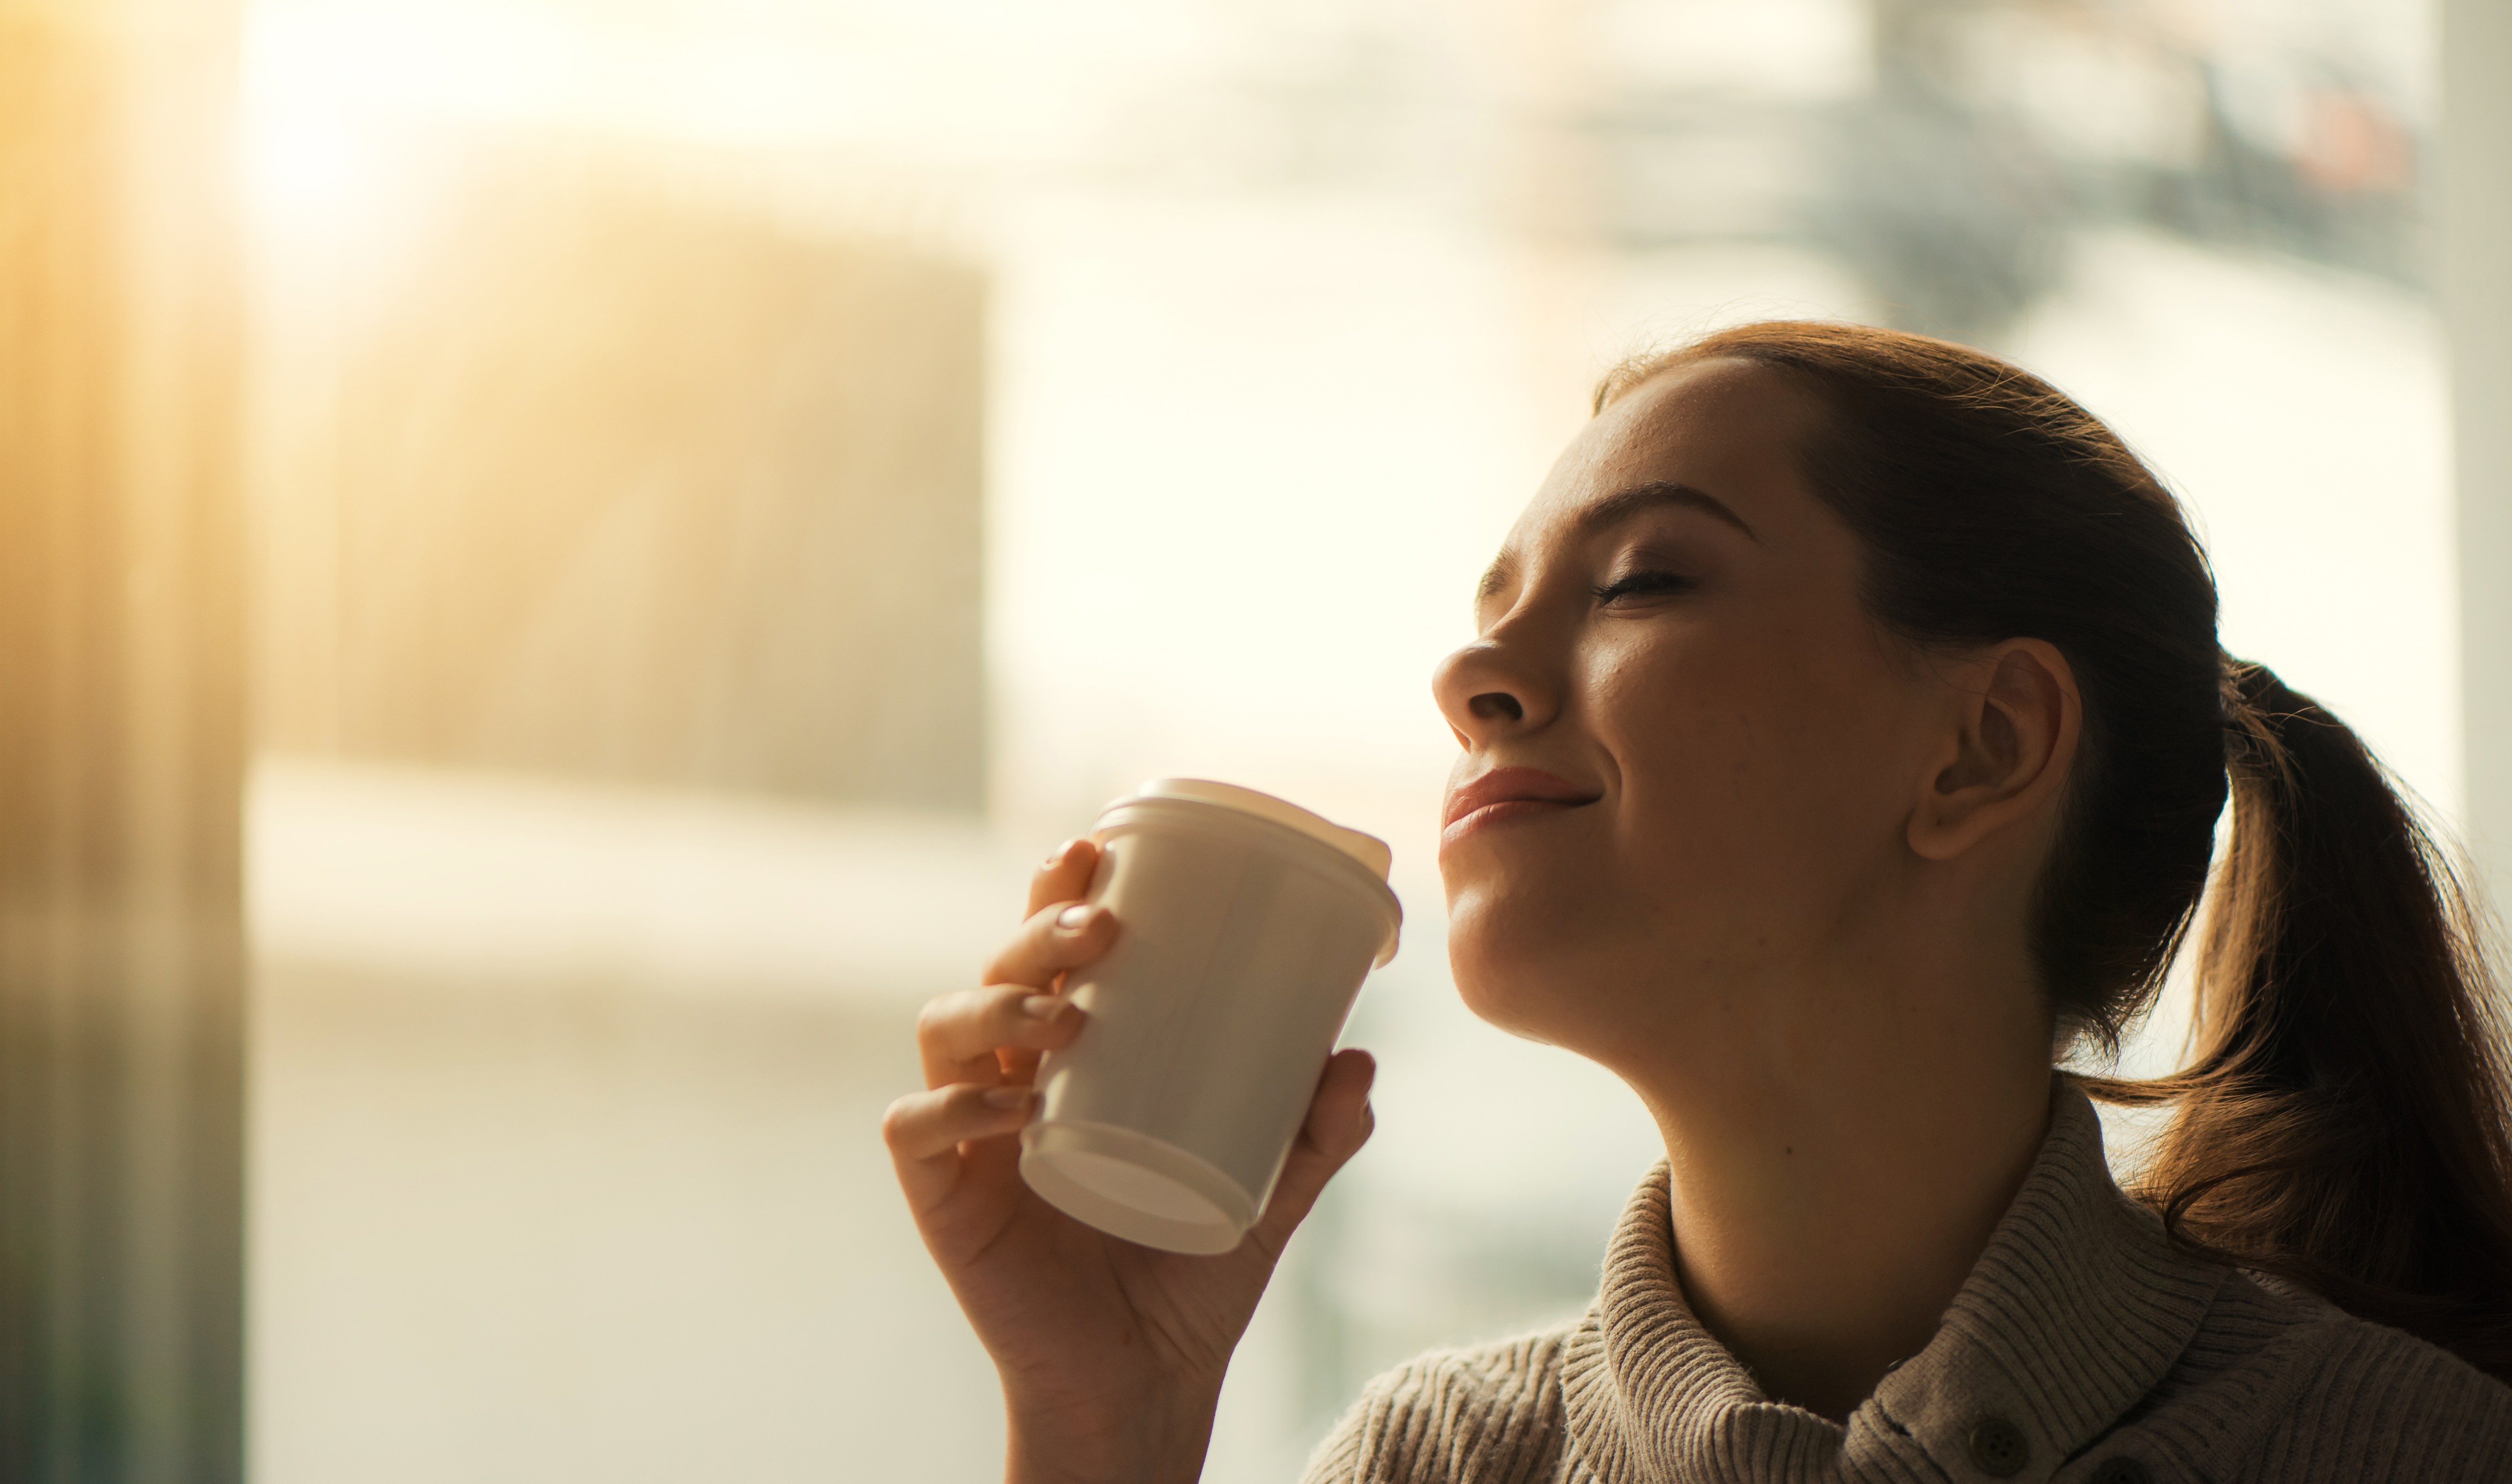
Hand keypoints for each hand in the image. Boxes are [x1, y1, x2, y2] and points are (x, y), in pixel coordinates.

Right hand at [882, 838, 1376, 1483]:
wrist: (1147, 1379)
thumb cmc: (1192, 1270)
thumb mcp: (1272, 1190)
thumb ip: (1317, 1131)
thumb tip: (1358, 1057)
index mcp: (1073, 1057)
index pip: (1050, 950)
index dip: (1056, 890)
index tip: (1095, 849)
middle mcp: (1010, 1078)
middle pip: (997, 970)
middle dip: (1036, 931)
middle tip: (1098, 928)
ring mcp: (968, 1135)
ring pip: (944, 1030)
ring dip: (997, 1006)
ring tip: (1063, 1016)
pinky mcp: (941, 1197)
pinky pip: (915, 1130)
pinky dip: (953, 1109)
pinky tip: (1009, 1110)